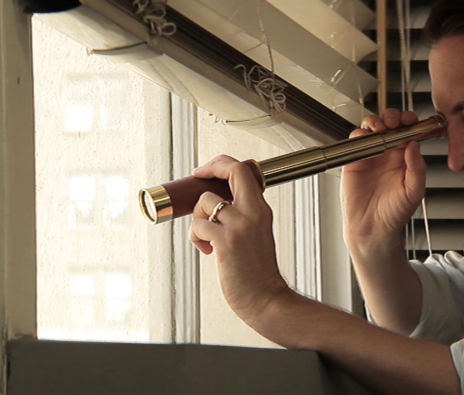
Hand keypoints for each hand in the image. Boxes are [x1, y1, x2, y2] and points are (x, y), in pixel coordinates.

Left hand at [190, 155, 290, 325]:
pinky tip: (207, 249)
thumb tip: (218, 201)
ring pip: (205, 201)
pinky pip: (198, 226)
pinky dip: (196, 237)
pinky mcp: (226, 243)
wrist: (267, 298)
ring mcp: (240, 227)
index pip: (244, 170)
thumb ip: (244, 214)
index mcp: (261, 209)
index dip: (222, 163)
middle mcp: (253, 213)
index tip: (207, 170)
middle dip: (209, 169)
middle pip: (231, 171)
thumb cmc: (258, 271)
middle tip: (198, 177)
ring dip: (197, 217)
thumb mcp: (257, 232)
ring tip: (206, 236)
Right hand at [341, 109, 426, 253]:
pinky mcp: (354, 160)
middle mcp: (388, 153)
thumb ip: (417, 167)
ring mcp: (371, 155)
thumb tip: (414, 145)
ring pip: (371, 128)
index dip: (410, 122)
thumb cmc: (395, 214)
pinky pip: (355, 141)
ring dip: (375, 122)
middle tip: (394, 122)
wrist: (373, 229)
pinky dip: (359, 135)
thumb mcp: (414, 191)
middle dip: (392, 117)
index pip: (408, 131)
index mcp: (405, 158)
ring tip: (380, 127)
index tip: (411, 120)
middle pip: (389, 124)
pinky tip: (367, 140)